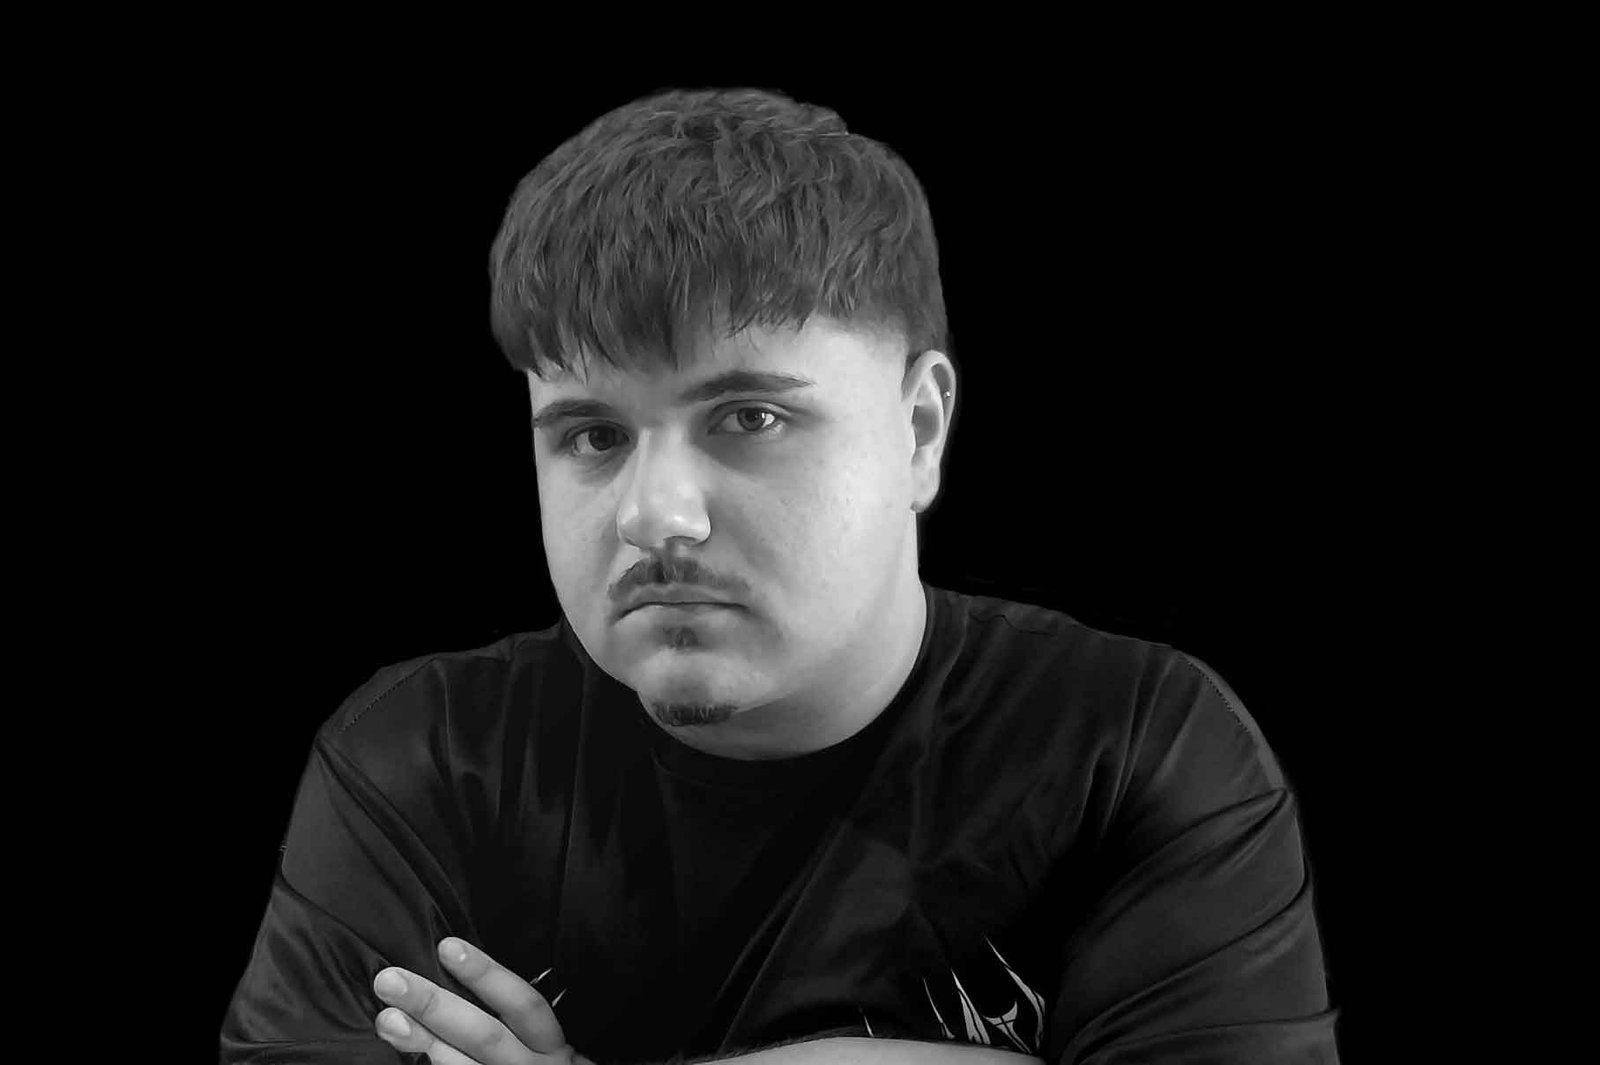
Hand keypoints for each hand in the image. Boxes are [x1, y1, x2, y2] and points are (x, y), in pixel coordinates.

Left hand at [372, 937, 597, 1063]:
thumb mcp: (545, 1043)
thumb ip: (514, 1015)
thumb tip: (457, 965)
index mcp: (549, 1043)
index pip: (522, 1002)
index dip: (486, 974)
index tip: (447, 947)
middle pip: (483, 1034)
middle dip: (435, 1005)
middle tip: (390, 980)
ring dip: (421, 1041)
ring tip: (386, 1019)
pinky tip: (401, 1052)